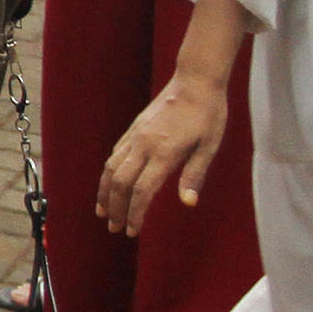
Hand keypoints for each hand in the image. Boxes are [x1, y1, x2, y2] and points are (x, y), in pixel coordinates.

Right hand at [100, 72, 229, 237]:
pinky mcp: (133, 129)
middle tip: (114, 229)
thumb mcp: (210, 145)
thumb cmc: (208, 113)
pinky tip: (110, 184)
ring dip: (104, 193)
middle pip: (119, 183)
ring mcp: (135, 136)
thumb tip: (188, 202)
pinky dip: (108, 174)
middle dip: (115, 209)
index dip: (135, 214)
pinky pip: (114, 155)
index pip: (142, 191)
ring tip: (102, 211)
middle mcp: (144, 145)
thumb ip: (195, 174)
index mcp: (164, 152)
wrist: (195, 80)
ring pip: (110, 169)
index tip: (132, 232)